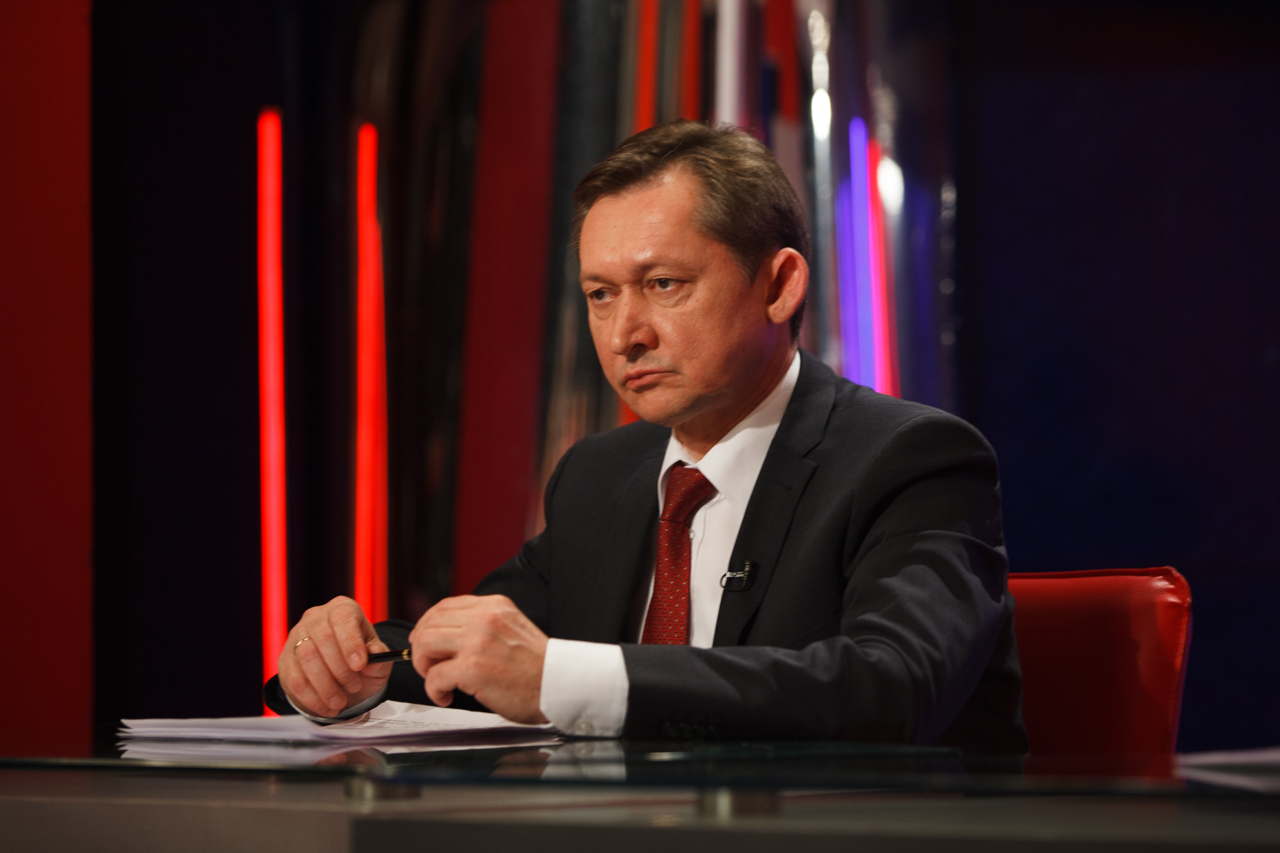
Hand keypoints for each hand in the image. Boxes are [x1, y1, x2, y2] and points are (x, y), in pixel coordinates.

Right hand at [278, 596, 392, 716]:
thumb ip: (380, 657)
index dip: (351, 642)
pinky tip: (327, 707)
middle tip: (354, 686)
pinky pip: (294, 678)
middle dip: (340, 668)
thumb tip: (374, 657)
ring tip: (341, 701)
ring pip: (305, 657)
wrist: (342, 678)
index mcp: (342, 609)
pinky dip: (311, 698)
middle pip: (323, 638)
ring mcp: (296, 637)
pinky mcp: (285, 659)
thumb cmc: (361, 662)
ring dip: (325, 685)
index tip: (360, 665)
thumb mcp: (378, 659)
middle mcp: (316, 618)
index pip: (343, 619)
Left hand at [408, 595, 548, 723]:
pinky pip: (434, 676)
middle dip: (420, 648)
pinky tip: (446, 696)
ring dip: (423, 665)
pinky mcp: (473, 668)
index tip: (423, 641)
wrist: (560, 686)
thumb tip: (449, 635)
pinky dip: (434, 690)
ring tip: (437, 679)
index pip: (444, 606)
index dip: (427, 625)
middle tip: (428, 666)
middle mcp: (485, 619)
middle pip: (429, 623)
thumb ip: (484, 625)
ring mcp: (478, 642)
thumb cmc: (537, 668)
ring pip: (424, 644)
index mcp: (494, 606)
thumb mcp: (512, 628)